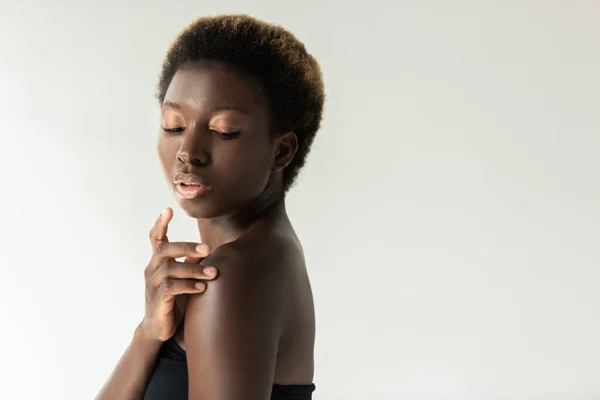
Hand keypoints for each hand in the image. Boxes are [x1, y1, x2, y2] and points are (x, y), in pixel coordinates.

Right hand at [139, 207, 216, 341]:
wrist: (158, 328)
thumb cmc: (174, 299)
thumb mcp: (184, 278)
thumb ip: (191, 263)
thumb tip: (207, 250)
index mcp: (158, 262)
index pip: (155, 239)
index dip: (160, 224)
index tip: (167, 209)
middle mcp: (152, 270)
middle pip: (164, 250)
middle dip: (187, 247)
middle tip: (208, 249)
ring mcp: (152, 285)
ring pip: (170, 269)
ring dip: (194, 269)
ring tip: (213, 273)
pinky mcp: (156, 300)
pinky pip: (171, 288)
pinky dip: (188, 286)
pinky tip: (202, 288)